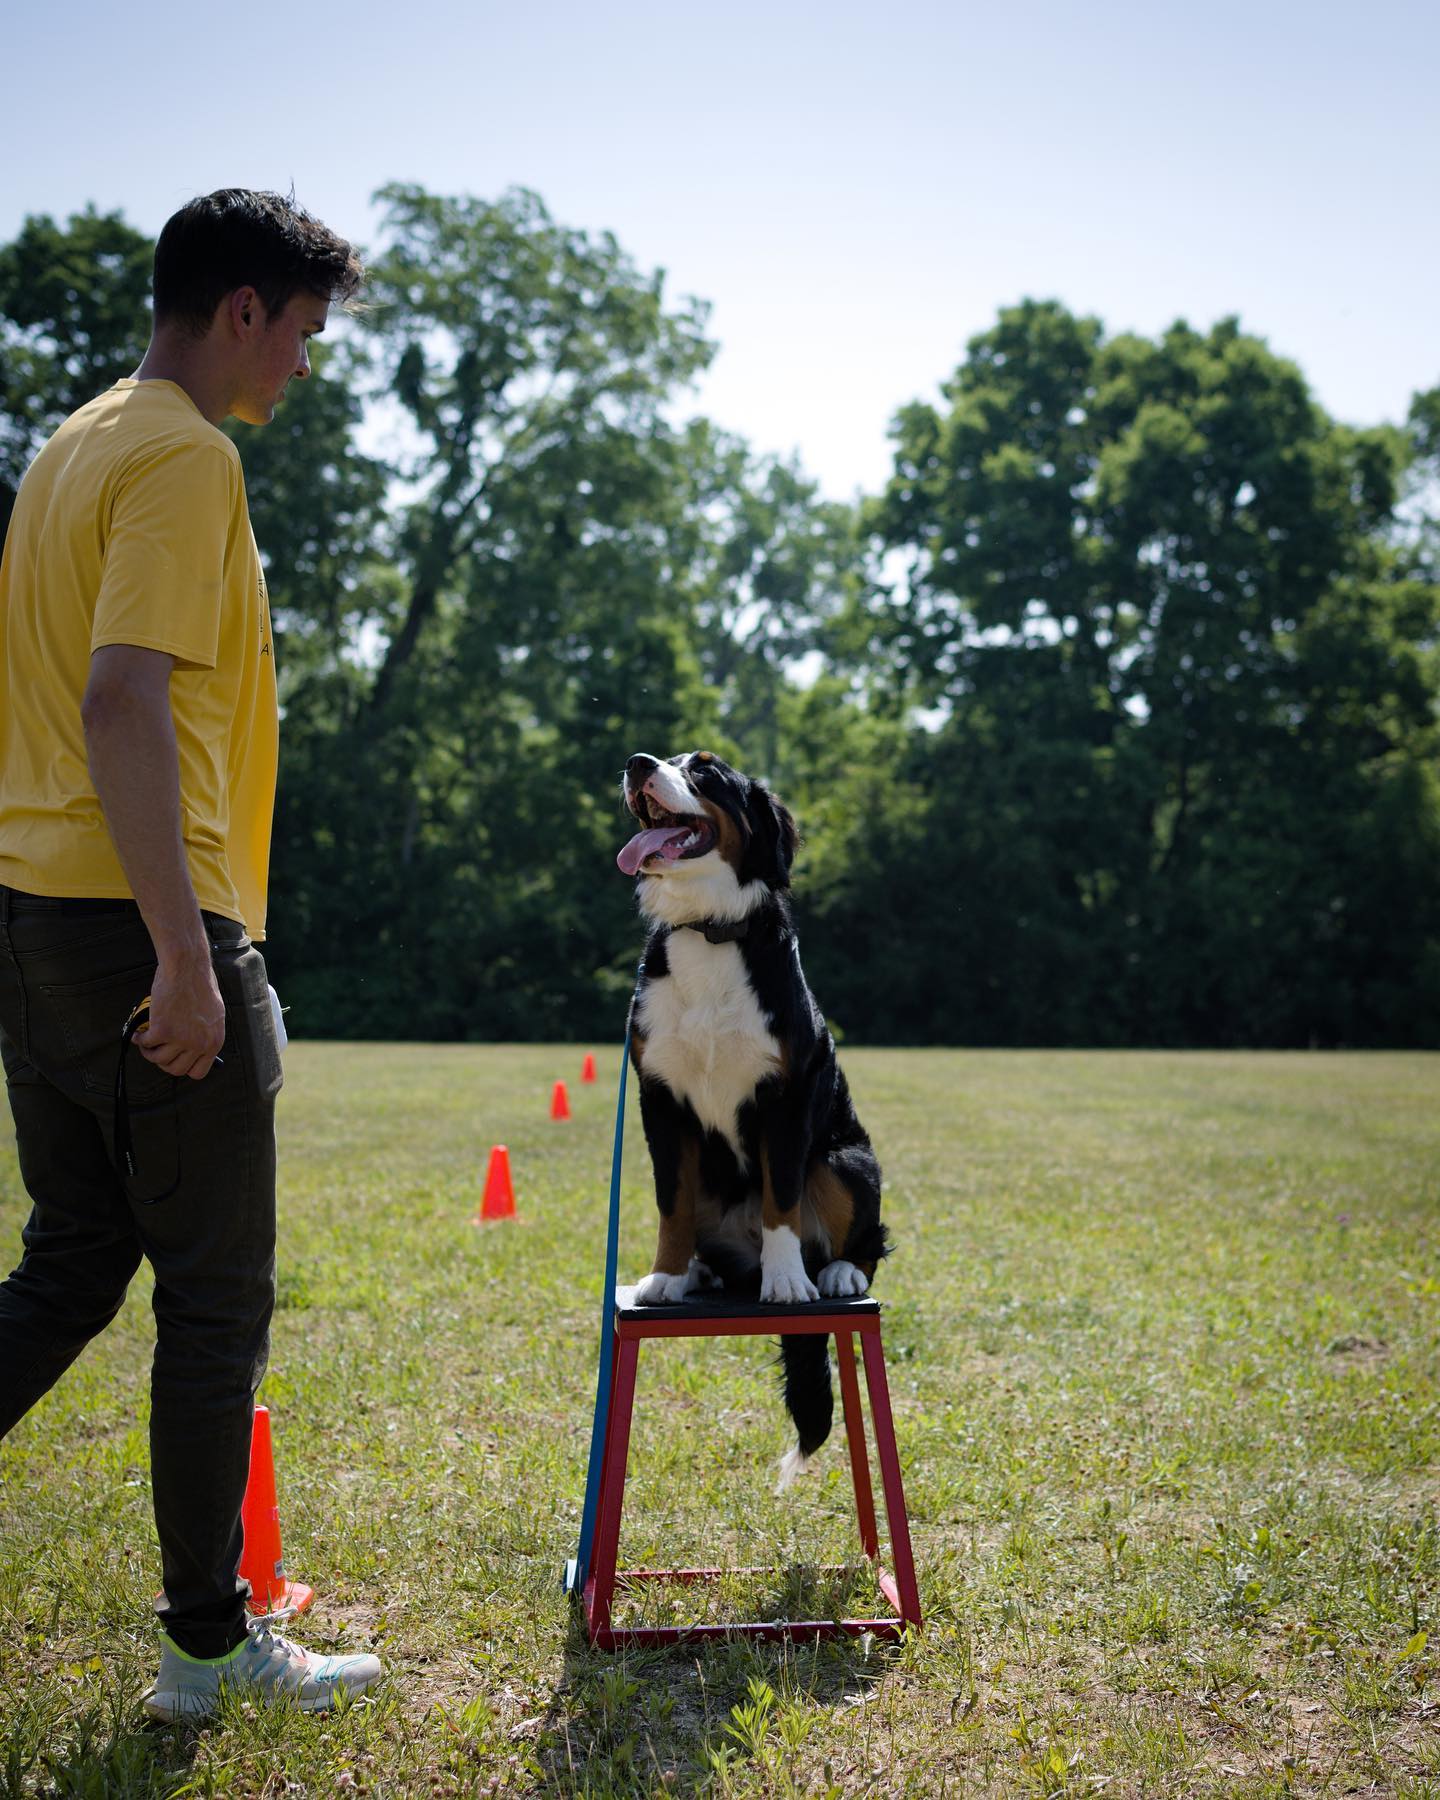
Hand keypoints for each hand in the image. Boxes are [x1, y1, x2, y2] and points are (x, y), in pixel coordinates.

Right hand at [134, 949, 225, 1079]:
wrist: (187, 967)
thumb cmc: (199, 984)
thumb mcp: (213, 1014)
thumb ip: (205, 1033)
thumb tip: (193, 1048)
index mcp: (214, 1041)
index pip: (198, 1072)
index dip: (183, 1067)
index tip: (175, 1059)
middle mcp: (200, 1044)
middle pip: (176, 1070)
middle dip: (164, 1062)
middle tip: (157, 1050)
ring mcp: (182, 1039)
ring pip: (158, 1059)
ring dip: (149, 1052)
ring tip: (146, 1042)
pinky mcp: (163, 1030)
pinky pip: (146, 1044)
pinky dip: (139, 1039)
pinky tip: (139, 1033)